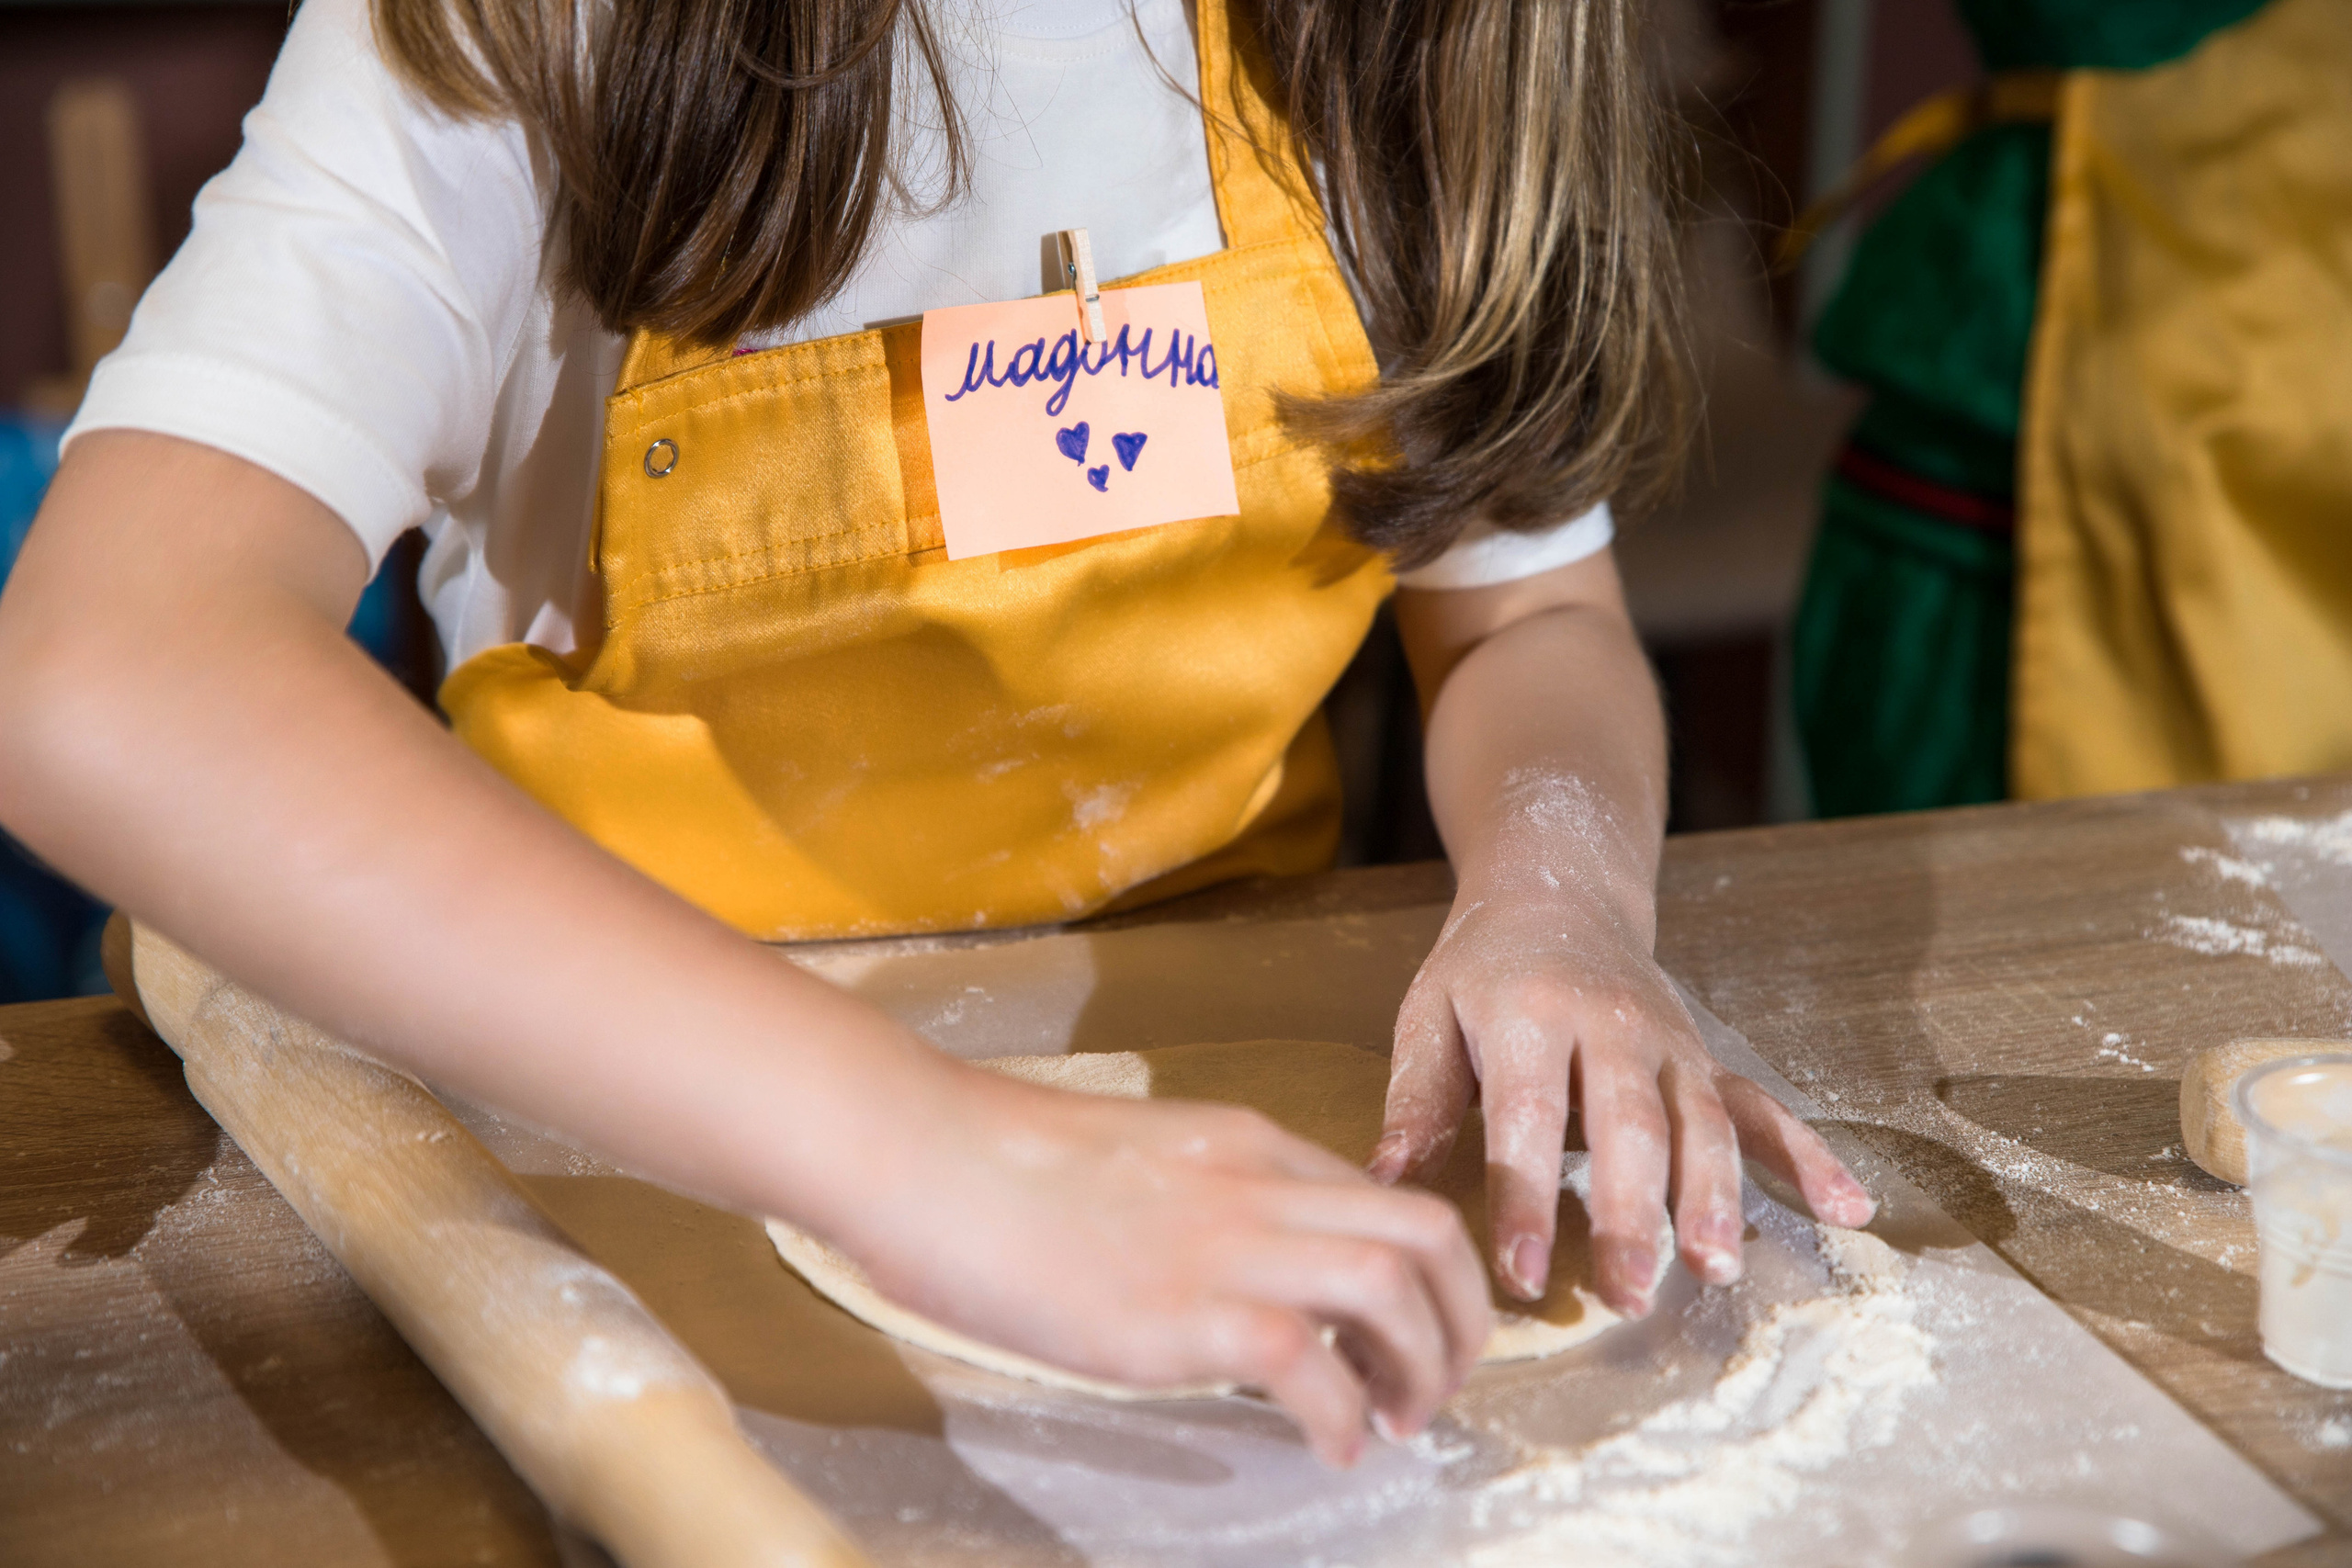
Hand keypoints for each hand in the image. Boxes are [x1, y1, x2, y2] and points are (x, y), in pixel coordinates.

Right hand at [824, 1059, 1493, 1466]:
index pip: (1384, 1197)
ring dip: (1423, 1366)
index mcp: (1245, 1146)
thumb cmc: (994, 1163)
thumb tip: (1213, 1265)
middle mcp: (1258, 1184)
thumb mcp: (1131, 1159)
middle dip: (1462, 1318)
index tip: (1409, 1335)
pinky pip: (1315, 1368)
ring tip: (1398, 1420)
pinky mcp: (1187, 1312)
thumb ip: (1196, 1199)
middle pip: (1428, 1231)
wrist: (922, 1152)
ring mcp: (1226, 1244)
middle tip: (1434, 1384)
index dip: (1423, 1277)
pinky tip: (1330, 1446)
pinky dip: (1344, 1417)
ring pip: (1397, 1284)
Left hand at [1368, 892, 1873, 1315]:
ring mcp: (1671, 1042)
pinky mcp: (1706, 1057)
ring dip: (1715, 1198)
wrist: (1557, 889)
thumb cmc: (1482, 967)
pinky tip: (1849, 1208)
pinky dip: (1812, 1157)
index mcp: (1531, 1014)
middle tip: (1630, 1291)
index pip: (1528, 1116)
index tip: (1525, 1271)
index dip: (1526, 1197)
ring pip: (1703, 1124)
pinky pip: (1765, 1108)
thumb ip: (1415, 1099)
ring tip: (1716, 1269)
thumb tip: (1385, 1179)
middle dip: (1635, 1213)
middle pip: (1630, 1126)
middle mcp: (1613, 1025)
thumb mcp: (1429, 1014)